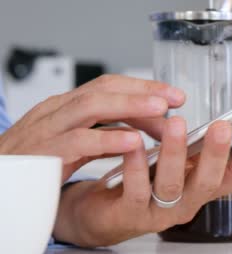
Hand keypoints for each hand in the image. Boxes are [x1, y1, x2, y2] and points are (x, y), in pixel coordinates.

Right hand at [0, 75, 184, 180]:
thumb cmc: (33, 167)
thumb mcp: (74, 147)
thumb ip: (104, 137)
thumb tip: (141, 132)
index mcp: (65, 108)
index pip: (107, 86)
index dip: (142, 87)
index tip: (173, 95)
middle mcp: (55, 112)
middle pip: (103, 90)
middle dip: (142, 91)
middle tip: (175, 99)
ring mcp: (46, 130)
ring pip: (91, 107)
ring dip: (130, 106)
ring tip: (160, 111)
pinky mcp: (42, 155)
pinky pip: (78, 141)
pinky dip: (108, 140)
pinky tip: (133, 142)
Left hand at [52, 118, 231, 247]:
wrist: (100, 213)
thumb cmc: (141, 181)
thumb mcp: (175, 163)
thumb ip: (193, 148)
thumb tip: (216, 116)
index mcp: (201, 187)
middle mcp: (186, 203)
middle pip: (210, 182)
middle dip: (218, 153)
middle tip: (222, 125)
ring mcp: (158, 213)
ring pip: (172, 185)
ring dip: (175, 153)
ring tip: (176, 123)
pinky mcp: (128, 214)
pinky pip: (135, 190)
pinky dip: (136, 165)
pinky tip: (136, 142)